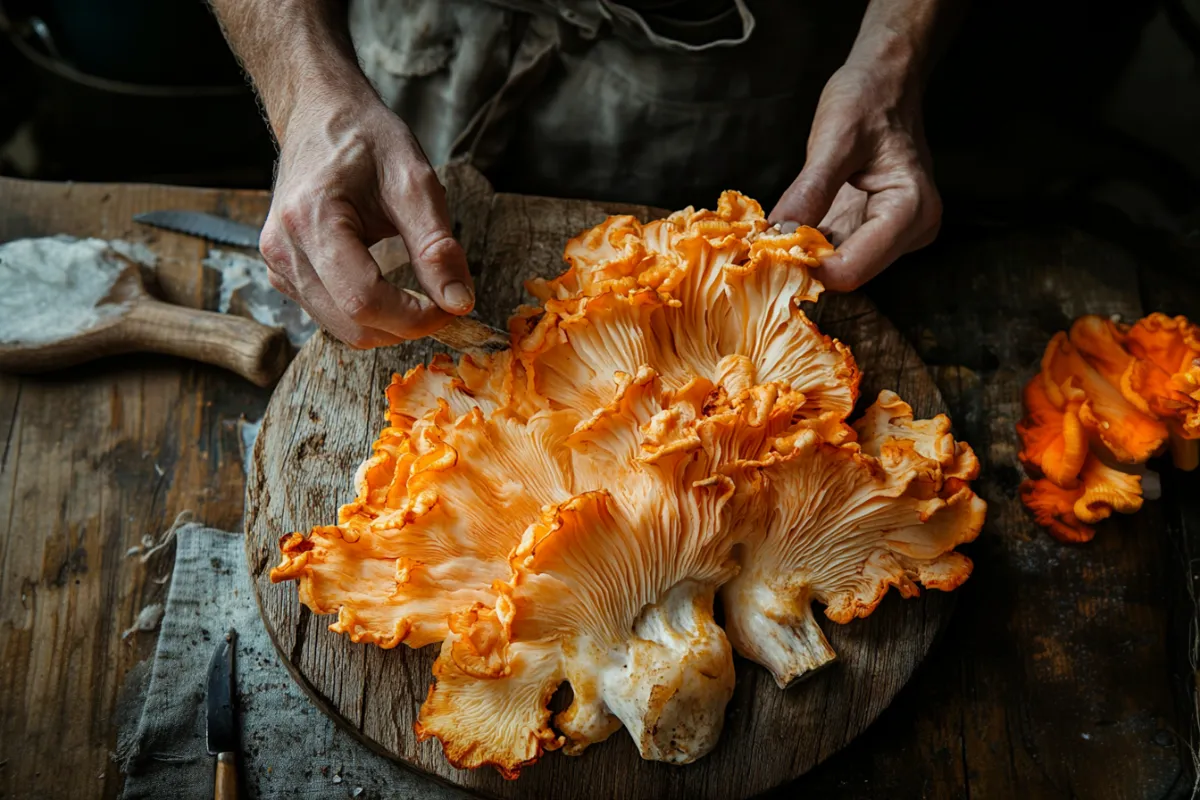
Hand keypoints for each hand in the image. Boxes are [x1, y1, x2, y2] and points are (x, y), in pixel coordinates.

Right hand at [259, 96, 473, 347]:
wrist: (321, 115)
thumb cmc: (367, 140)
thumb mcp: (414, 182)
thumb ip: (436, 246)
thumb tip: (459, 303)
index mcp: (311, 219)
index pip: (364, 300)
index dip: (415, 318)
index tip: (454, 309)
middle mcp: (283, 249)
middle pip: (352, 324)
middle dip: (406, 326)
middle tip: (445, 303)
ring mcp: (278, 265)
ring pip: (343, 329)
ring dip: (389, 324)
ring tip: (420, 293)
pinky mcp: (283, 273)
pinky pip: (332, 316)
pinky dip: (368, 314)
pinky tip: (388, 286)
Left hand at [770, 58, 940, 291]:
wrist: (886, 83)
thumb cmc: (867, 100)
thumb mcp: (835, 140)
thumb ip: (810, 191)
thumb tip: (777, 236)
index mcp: (911, 210)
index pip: (853, 268)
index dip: (808, 268)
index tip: (765, 254)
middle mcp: (911, 231)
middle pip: (847, 272)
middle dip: (802, 264)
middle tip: (758, 248)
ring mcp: (893, 235)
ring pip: (839, 266)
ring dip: (802, 257)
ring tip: (766, 239)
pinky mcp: (874, 231)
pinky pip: (837, 250)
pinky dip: (809, 246)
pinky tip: (784, 232)